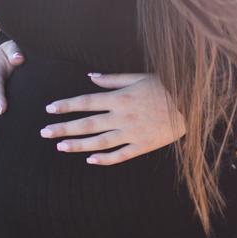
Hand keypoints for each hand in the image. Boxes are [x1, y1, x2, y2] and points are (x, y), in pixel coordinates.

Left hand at [40, 72, 186, 164]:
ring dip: (78, 145)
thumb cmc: (166, 86)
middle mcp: (122, 117)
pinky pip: (120, 155)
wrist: (192, 104)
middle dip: (63, 128)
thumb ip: (113, 79)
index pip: (86, 102)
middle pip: (87, 124)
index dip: (66, 106)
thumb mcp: (139, 77)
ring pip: (99, 142)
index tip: (49, 109)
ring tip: (60, 147)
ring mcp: (132, 133)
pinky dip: (105, 159)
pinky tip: (90, 160)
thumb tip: (90, 77)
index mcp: (120, 98)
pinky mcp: (143, 146)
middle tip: (44, 132)